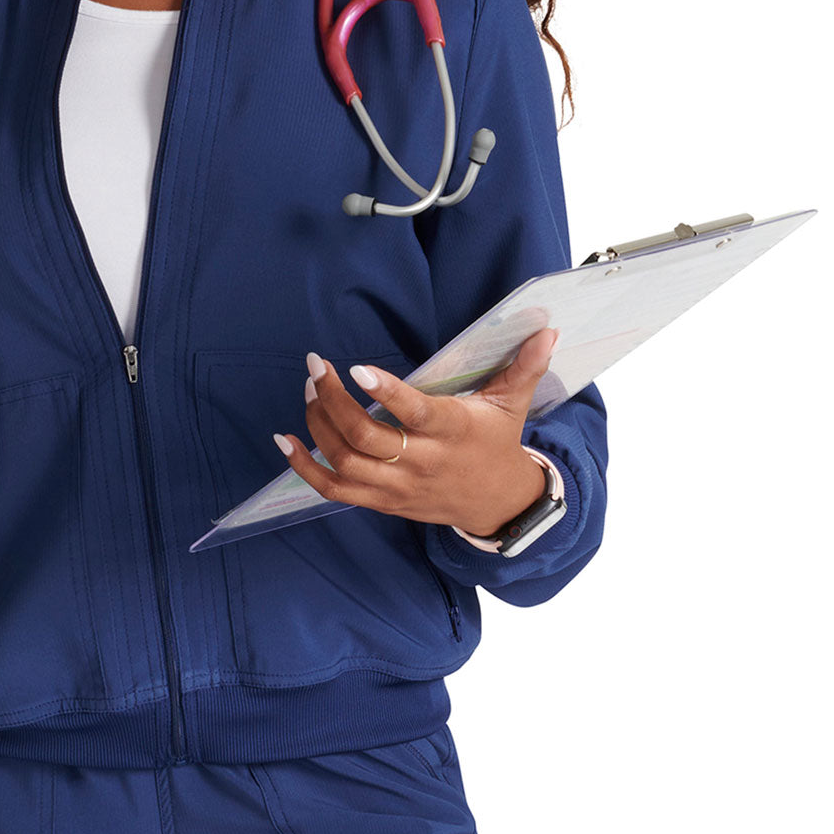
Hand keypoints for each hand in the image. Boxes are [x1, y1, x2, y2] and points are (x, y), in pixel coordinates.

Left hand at [273, 328, 559, 538]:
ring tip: (309, 390)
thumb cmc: (497, 442)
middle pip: (366, 439)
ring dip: (318, 426)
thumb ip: (525, 365)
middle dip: (333, 401)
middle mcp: (422, 462)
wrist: (496, 504)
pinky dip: (305, 468)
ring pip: (345, 463)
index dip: (386, 392)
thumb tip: (548, 328)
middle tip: (316, 368)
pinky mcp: (382, 502)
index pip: (415, 414)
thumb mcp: (513, 403)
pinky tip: (285, 441)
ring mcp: (398, 487)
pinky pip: (335, 490)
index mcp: (453, 432)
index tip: (357, 369)